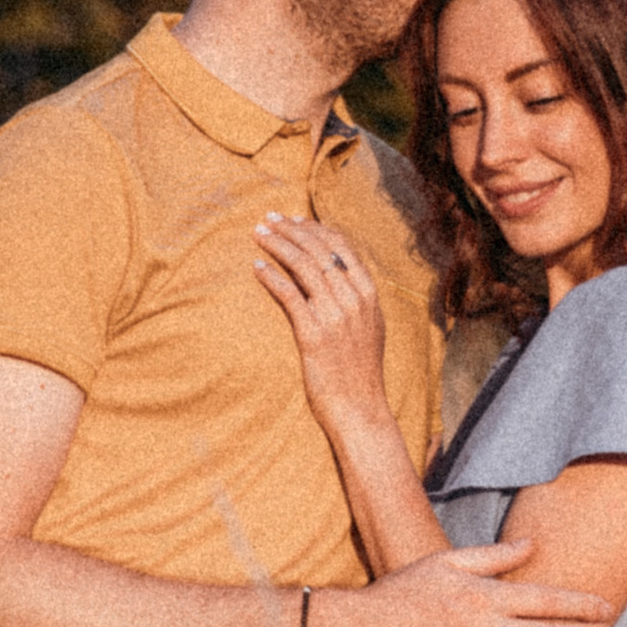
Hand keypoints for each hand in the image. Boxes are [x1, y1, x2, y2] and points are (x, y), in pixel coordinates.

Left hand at [254, 213, 394, 443]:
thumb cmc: (359, 371)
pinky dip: (271, 277)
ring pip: (303, 266)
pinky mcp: (314, 334)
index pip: (341, 247)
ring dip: (278, 245)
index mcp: (369, 294)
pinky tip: (257, 267)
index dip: (315, 228)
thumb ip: (353, 299)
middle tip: (267, 219)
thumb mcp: (367, 328)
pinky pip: (289, 295)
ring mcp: (335, 316)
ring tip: (258, 234)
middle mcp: (354, 300)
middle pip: (318, 250)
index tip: (293, 218)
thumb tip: (329, 274)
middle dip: (290, 229)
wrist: (360, 409)